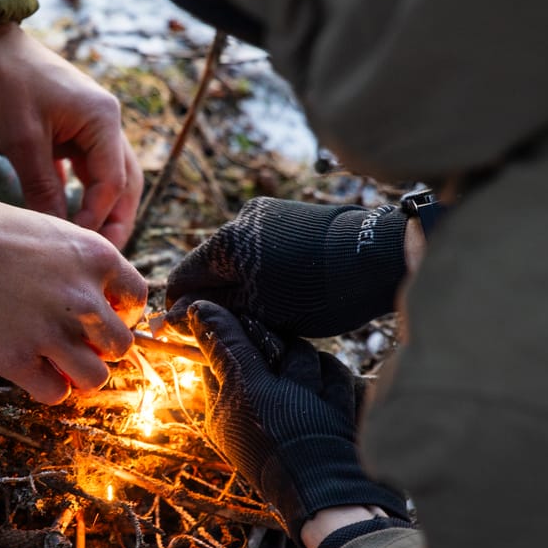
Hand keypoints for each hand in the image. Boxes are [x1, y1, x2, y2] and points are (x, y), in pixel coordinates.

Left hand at [0, 24, 142, 248]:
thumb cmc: (2, 82)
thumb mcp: (20, 139)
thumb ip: (41, 186)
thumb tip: (57, 232)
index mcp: (103, 119)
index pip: (113, 182)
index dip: (97, 217)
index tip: (75, 243)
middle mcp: (105, 123)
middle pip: (124, 183)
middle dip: (116, 221)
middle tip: (102, 259)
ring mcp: (88, 126)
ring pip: (107, 178)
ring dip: (101, 210)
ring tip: (88, 245)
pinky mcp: (69, 131)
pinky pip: (84, 170)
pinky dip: (80, 195)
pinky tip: (68, 219)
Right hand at [0, 202, 147, 403]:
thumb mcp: (53, 233)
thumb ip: (82, 268)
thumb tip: (100, 304)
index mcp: (97, 259)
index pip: (137, 299)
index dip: (122, 313)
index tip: (103, 316)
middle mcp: (83, 299)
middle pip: (120, 346)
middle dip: (101, 348)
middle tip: (76, 341)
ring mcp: (52, 333)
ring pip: (94, 378)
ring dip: (79, 374)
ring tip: (56, 361)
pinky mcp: (18, 360)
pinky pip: (54, 394)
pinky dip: (47, 388)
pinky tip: (32, 370)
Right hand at [167, 198, 408, 337]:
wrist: (376, 258)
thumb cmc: (316, 292)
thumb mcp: (257, 311)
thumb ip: (211, 311)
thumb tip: (171, 317)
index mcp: (223, 243)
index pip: (182, 278)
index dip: (181, 309)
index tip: (192, 333)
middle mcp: (240, 219)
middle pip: (211, 267)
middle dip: (220, 297)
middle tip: (241, 327)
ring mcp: (269, 214)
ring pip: (240, 259)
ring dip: (246, 285)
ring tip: (273, 310)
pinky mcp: (292, 216)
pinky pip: (265, 248)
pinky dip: (268, 270)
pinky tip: (292, 289)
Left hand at [185, 301, 405, 544]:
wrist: (342, 494)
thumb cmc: (285, 443)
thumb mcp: (250, 389)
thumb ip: (227, 346)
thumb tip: (194, 308)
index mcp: (228, 401)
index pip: (230, 347)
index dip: (247, 337)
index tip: (260, 344)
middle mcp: (262, 402)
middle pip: (275, 349)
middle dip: (291, 365)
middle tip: (292, 394)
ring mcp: (298, 407)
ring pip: (309, 360)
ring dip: (316, 379)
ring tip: (318, 411)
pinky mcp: (332, 410)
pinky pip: (336, 379)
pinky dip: (338, 393)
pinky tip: (338, 416)